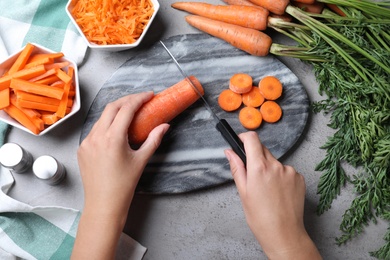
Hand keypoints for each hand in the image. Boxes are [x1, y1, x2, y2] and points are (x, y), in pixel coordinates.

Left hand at [72, 92, 168, 258]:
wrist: (103, 204)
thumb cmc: (123, 185)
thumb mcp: (141, 160)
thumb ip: (153, 140)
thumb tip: (164, 126)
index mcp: (112, 138)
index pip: (126, 109)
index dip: (138, 98)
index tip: (148, 95)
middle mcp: (96, 136)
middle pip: (111, 107)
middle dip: (127, 100)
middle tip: (140, 100)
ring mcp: (86, 142)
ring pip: (102, 117)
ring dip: (116, 111)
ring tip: (130, 113)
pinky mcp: (82, 149)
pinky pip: (95, 129)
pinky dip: (106, 124)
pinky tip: (116, 129)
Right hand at [225, 131, 320, 259]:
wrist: (284, 233)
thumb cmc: (260, 217)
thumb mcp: (243, 192)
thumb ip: (237, 168)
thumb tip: (230, 152)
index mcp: (259, 168)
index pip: (252, 139)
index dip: (245, 137)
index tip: (241, 141)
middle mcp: (276, 165)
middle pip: (263, 150)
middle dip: (255, 157)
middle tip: (252, 175)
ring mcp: (290, 171)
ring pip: (275, 161)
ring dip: (269, 168)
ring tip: (267, 190)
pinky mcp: (300, 178)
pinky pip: (286, 170)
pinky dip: (281, 176)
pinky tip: (278, 192)